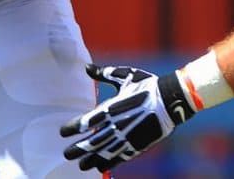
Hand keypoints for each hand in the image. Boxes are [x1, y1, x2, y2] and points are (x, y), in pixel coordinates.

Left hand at [60, 64, 192, 172]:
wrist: (171, 99)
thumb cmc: (147, 84)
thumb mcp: (125, 75)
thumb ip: (104, 73)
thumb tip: (86, 67)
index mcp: (111, 107)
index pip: (86, 122)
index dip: (72, 128)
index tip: (63, 132)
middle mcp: (116, 125)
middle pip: (91, 142)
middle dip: (77, 149)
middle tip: (66, 154)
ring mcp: (127, 136)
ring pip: (104, 152)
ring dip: (90, 160)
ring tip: (81, 165)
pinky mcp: (138, 144)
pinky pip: (120, 156)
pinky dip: (109, 162)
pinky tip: (101, 167)